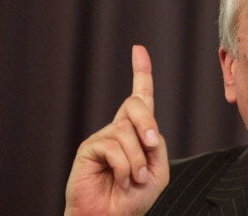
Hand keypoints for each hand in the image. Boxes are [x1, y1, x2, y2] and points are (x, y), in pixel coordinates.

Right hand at [65, 45, 169, 214]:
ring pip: (127, 131)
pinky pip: (113, 147)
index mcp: (138, 131)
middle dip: (148, 123)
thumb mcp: (157, 170)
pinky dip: (124, 167)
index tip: (138, 50)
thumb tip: (143, 131)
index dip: (141, 72)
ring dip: (137, 160)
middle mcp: (120, 129)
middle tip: (152, 146)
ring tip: (133, 178)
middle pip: (135, 104)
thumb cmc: (135, 197)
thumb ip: (155, 145)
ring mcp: (104, 137)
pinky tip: (120, 180)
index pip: (140, 96)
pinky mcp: (89, 148)